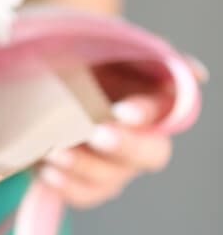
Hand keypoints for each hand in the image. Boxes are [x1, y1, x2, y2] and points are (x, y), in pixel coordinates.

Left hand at [35, 54, 204, 208]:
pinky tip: (47, 172)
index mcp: (152, 98)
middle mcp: (141, 136)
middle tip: (97, 135)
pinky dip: (66, 186)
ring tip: (56, 152)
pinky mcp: (86, 182)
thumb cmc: (78, 53)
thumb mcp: (104, 40)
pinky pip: (83, 194)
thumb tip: (194, 72)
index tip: (123, 112)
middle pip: (150, 154)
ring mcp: (115, 164)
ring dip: (85, 166)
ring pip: (113, 179)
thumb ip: (140, 48)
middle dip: (124, 147)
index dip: (147, 114)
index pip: (165, 109)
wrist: (39, 72)